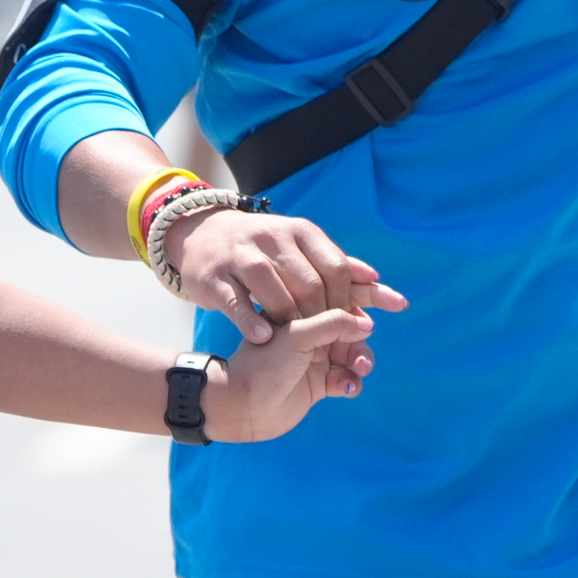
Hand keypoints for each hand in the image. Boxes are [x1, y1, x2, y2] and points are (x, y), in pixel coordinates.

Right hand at [165, 206, 410, 343]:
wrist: (201, 235)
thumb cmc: (262, 250)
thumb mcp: (299, 248)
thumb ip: (337, 265)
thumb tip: (376, 280)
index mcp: (300, 232)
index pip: (335, 268)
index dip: (348, 300)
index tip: (353, 325)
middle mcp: (272, 239)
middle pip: (309, 283)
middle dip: (322, 317)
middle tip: (328, 344)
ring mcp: (240, 256)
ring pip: (275, 291)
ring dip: (290, 320)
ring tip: (296, 341)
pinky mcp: (214, 276)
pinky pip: (236, 301)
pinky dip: (252, 321)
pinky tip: (264, 338)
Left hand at [205, 308, 376, 441]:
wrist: (241, 406)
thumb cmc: (262, 365)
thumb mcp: (298, 336)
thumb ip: (334, 324)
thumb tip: (369, 323)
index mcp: (301, 310)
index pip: (340, 292)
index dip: (371, 294)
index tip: (398, 301)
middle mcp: (310, 331)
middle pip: (353, 325)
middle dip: (367, 335)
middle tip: (372, 351)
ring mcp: (315, 357)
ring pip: (354, 353)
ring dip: (362, 360)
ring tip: (359, 369)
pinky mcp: (319, 383)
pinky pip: (347, 378)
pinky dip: (351, 382)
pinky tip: (345, 387)